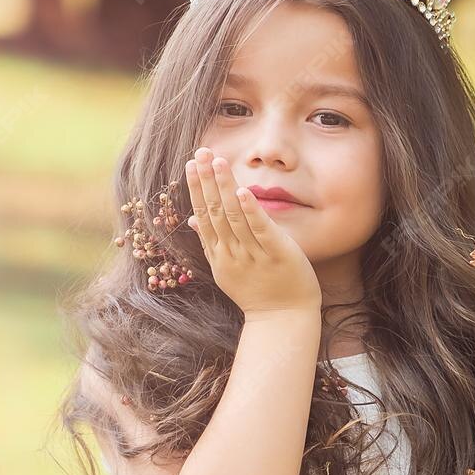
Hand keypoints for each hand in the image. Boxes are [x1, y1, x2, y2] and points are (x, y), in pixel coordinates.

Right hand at [184, 148, 320, 317]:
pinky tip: (244, 191)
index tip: (191, 164)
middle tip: (200, 152)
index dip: (197, 189)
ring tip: (218, 161)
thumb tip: (192, 221)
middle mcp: (232, 254)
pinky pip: (261, 231)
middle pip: (214, 213)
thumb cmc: (259, 293)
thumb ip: (212, 243)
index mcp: (219, 256)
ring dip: (225, 188)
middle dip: (206, 181)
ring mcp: (253, 256)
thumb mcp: (228, 270)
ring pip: (234, 218)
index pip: (203, 217)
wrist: (283, 322)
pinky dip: (251, 211)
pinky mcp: (276, 256)